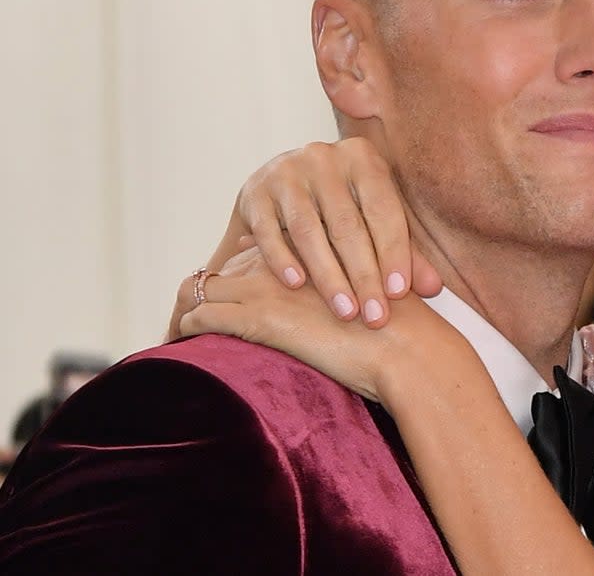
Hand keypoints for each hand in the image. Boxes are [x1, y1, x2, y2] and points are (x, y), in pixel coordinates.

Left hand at [177, 247, 465, 403]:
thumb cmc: (399, 330)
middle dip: (202, 293)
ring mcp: (268, 287)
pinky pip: (200, 316)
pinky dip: (185, 331)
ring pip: (199, 288)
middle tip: (188, 322)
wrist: (409, 350)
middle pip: (221, 269)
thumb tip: (327, 302)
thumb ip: (343, 284)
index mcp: (310, 250)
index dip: (235, 275)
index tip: (226, 301)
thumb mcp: (369, 292)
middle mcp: (284, 260)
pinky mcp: (258, 317)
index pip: (253, 252)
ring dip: (184, 311)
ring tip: (178, 336)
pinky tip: (184, 348)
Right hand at [205, 138, 442, 330]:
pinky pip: (268, 231)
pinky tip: (297, 286)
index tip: (399, 293)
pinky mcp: (254, 192)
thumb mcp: (375, 219)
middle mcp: (323, 157)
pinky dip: (282, 259)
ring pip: (309, 230)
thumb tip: (434, 288)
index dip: (395, 252)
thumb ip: (403, 252)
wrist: (282, 186)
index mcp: (363, 158)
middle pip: (348, 224)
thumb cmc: (342, 207)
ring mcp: (285, 172)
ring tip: (345, 311)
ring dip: (328, 275)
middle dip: (364, 274)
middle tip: (375, 316)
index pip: (384, 209)